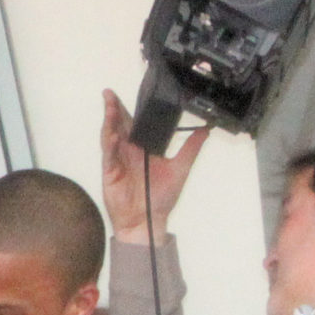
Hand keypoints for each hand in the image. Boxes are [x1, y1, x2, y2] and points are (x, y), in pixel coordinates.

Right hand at [100, 88, 208, 240]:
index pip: (135, 124)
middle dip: (113, 109)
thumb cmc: (160, 199)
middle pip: (118, 125)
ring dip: (109, 122)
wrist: (148, 220)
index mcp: (142, 148)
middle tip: (110, 94)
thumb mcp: (181, 168)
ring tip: (110, 108)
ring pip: (110, 136)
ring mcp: (117, 161)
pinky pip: (109, 155)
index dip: (129, 109)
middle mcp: (128, 152)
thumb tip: (205, 131)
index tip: (129, 95)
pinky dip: (110, 145)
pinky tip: (114, 135)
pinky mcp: (110, 172)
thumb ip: (190, 148)